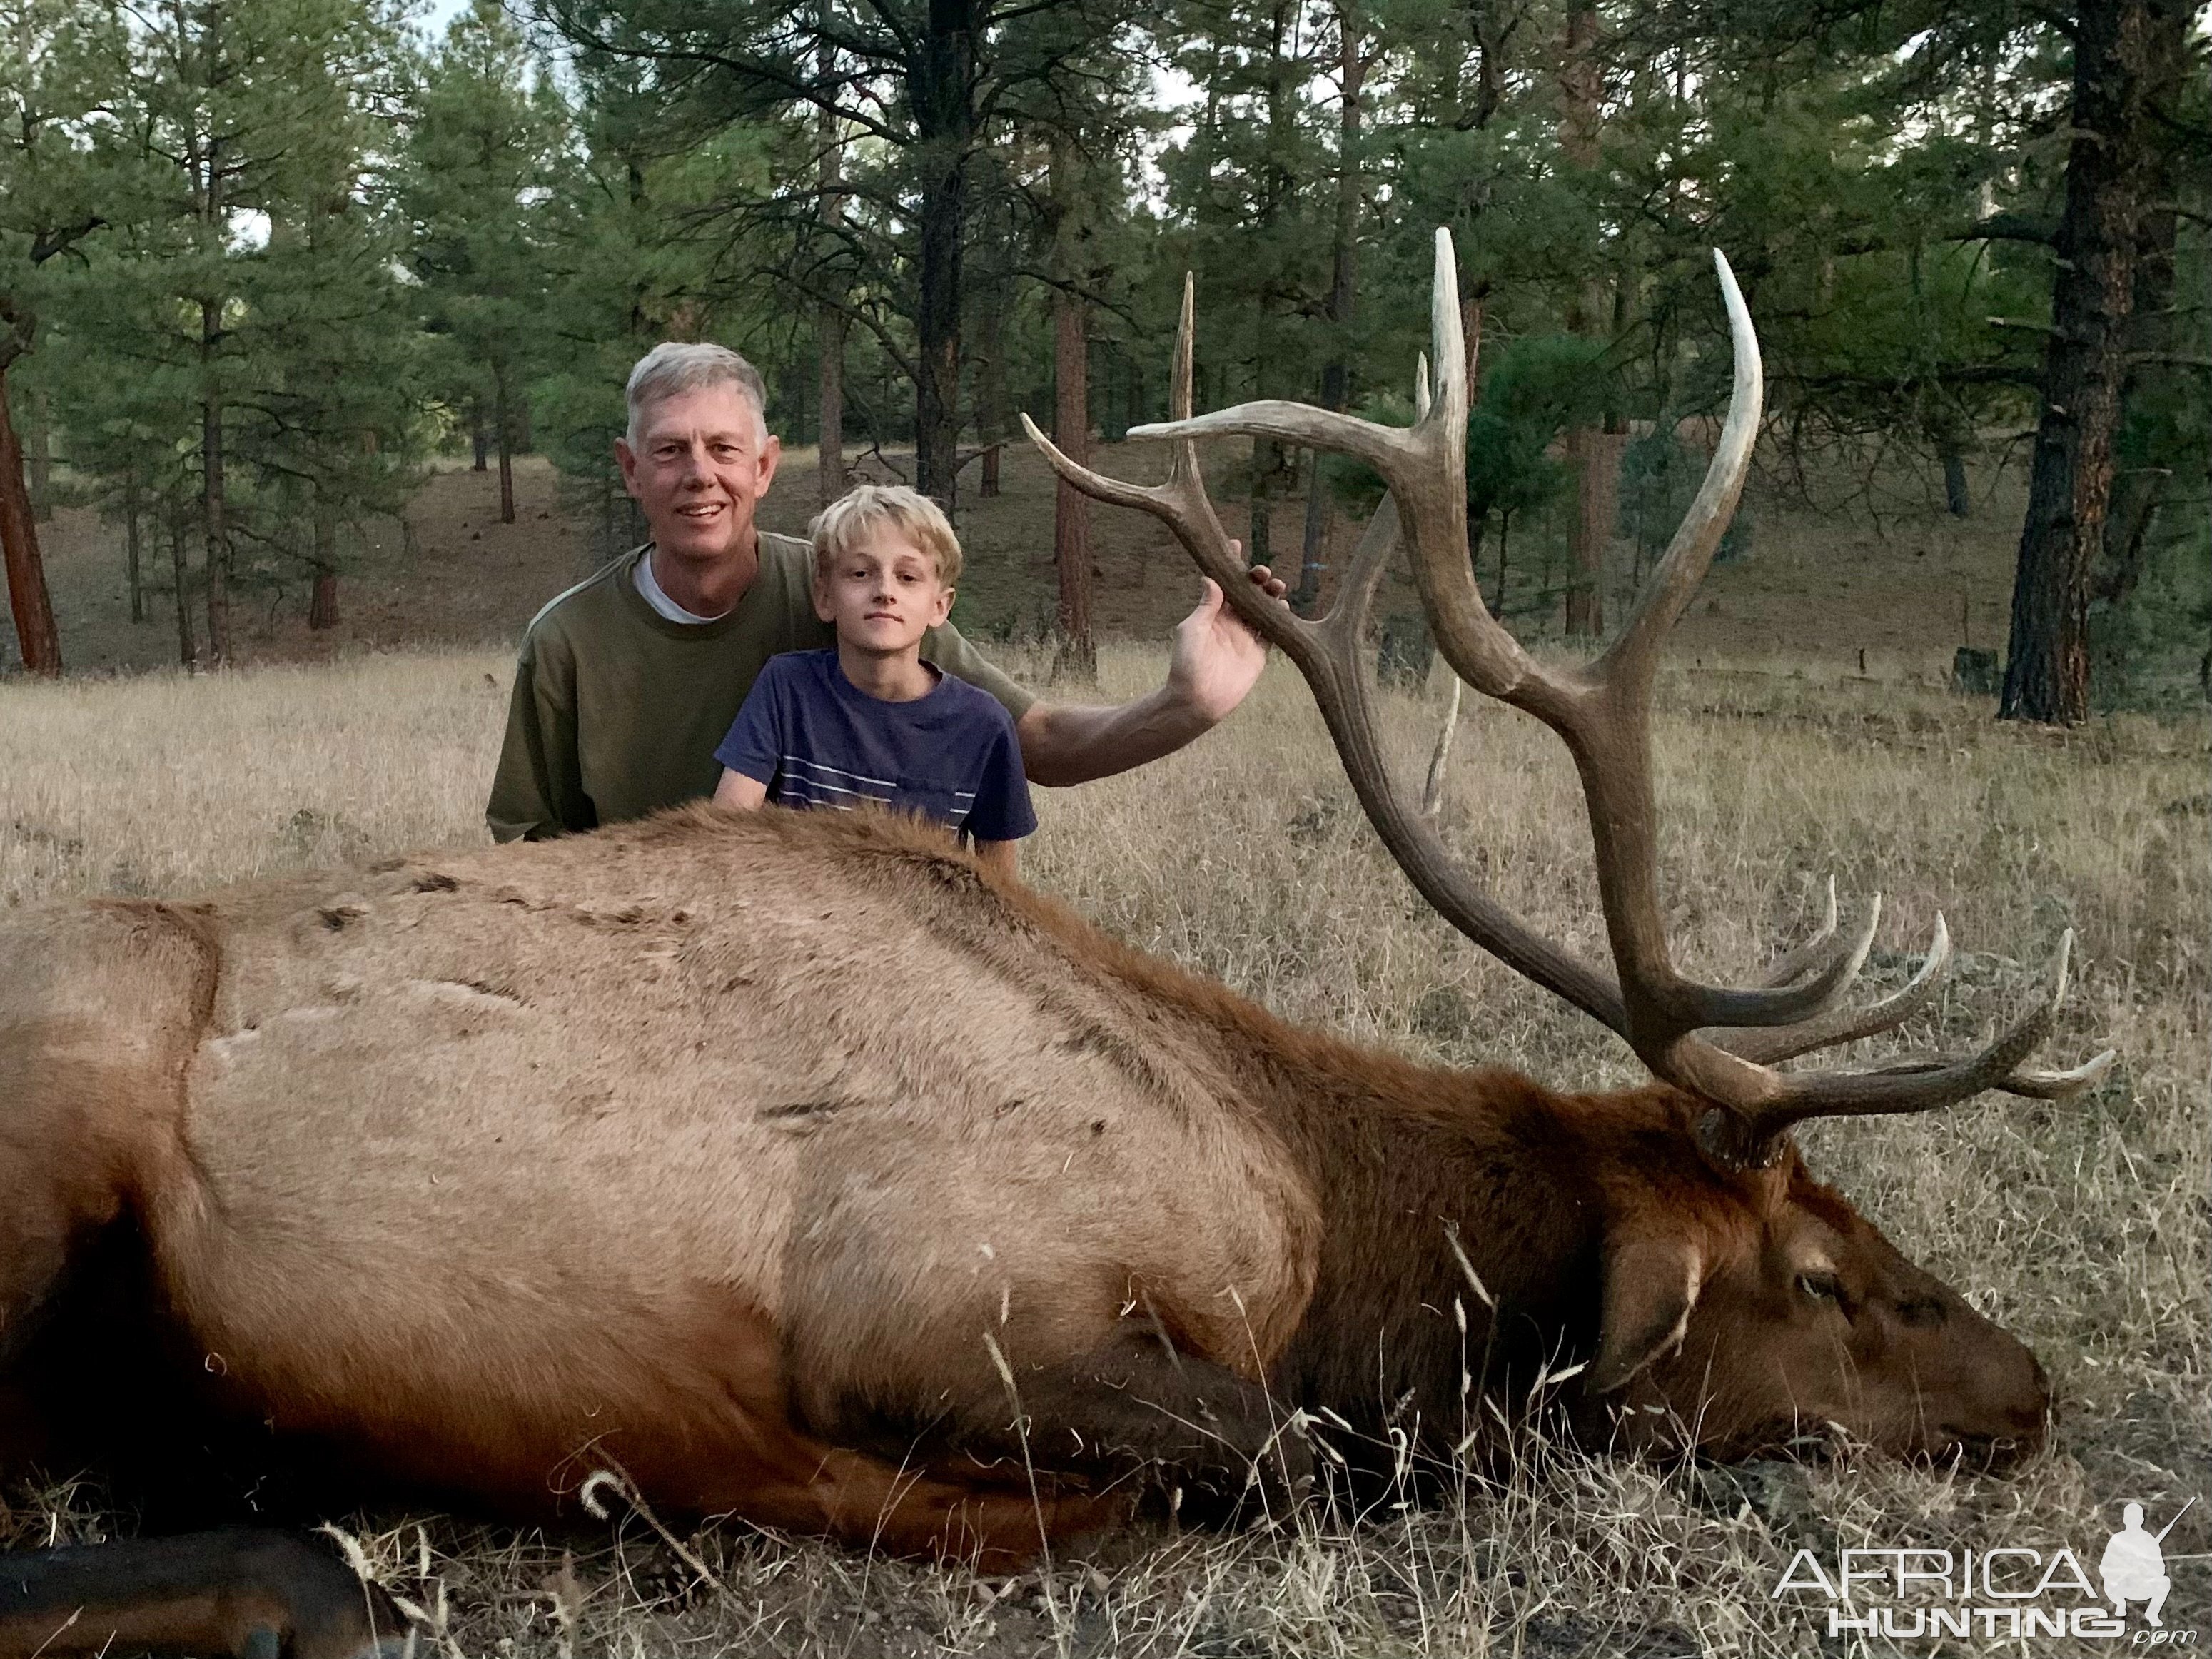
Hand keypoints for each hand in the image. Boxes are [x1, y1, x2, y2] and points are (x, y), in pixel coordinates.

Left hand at [1166, 554, 1288, 726]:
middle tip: (1262, 573)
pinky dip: (1280, 618)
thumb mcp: (1191, 629)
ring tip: (1277, 586)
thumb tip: (1210, 578)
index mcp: (1212, 613)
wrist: (1198, 700)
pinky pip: (1273, 632)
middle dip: (1258, 579)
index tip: (1236, 545)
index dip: (1231, 565)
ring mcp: (1246, 637)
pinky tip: (1284, 606)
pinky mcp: (1258, 653)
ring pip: (1264, 609)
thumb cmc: (1187, 664)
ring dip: (1271, 595)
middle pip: (1249, 594)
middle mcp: (1231, 622)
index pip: (1225, 583)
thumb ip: (1206, 606)